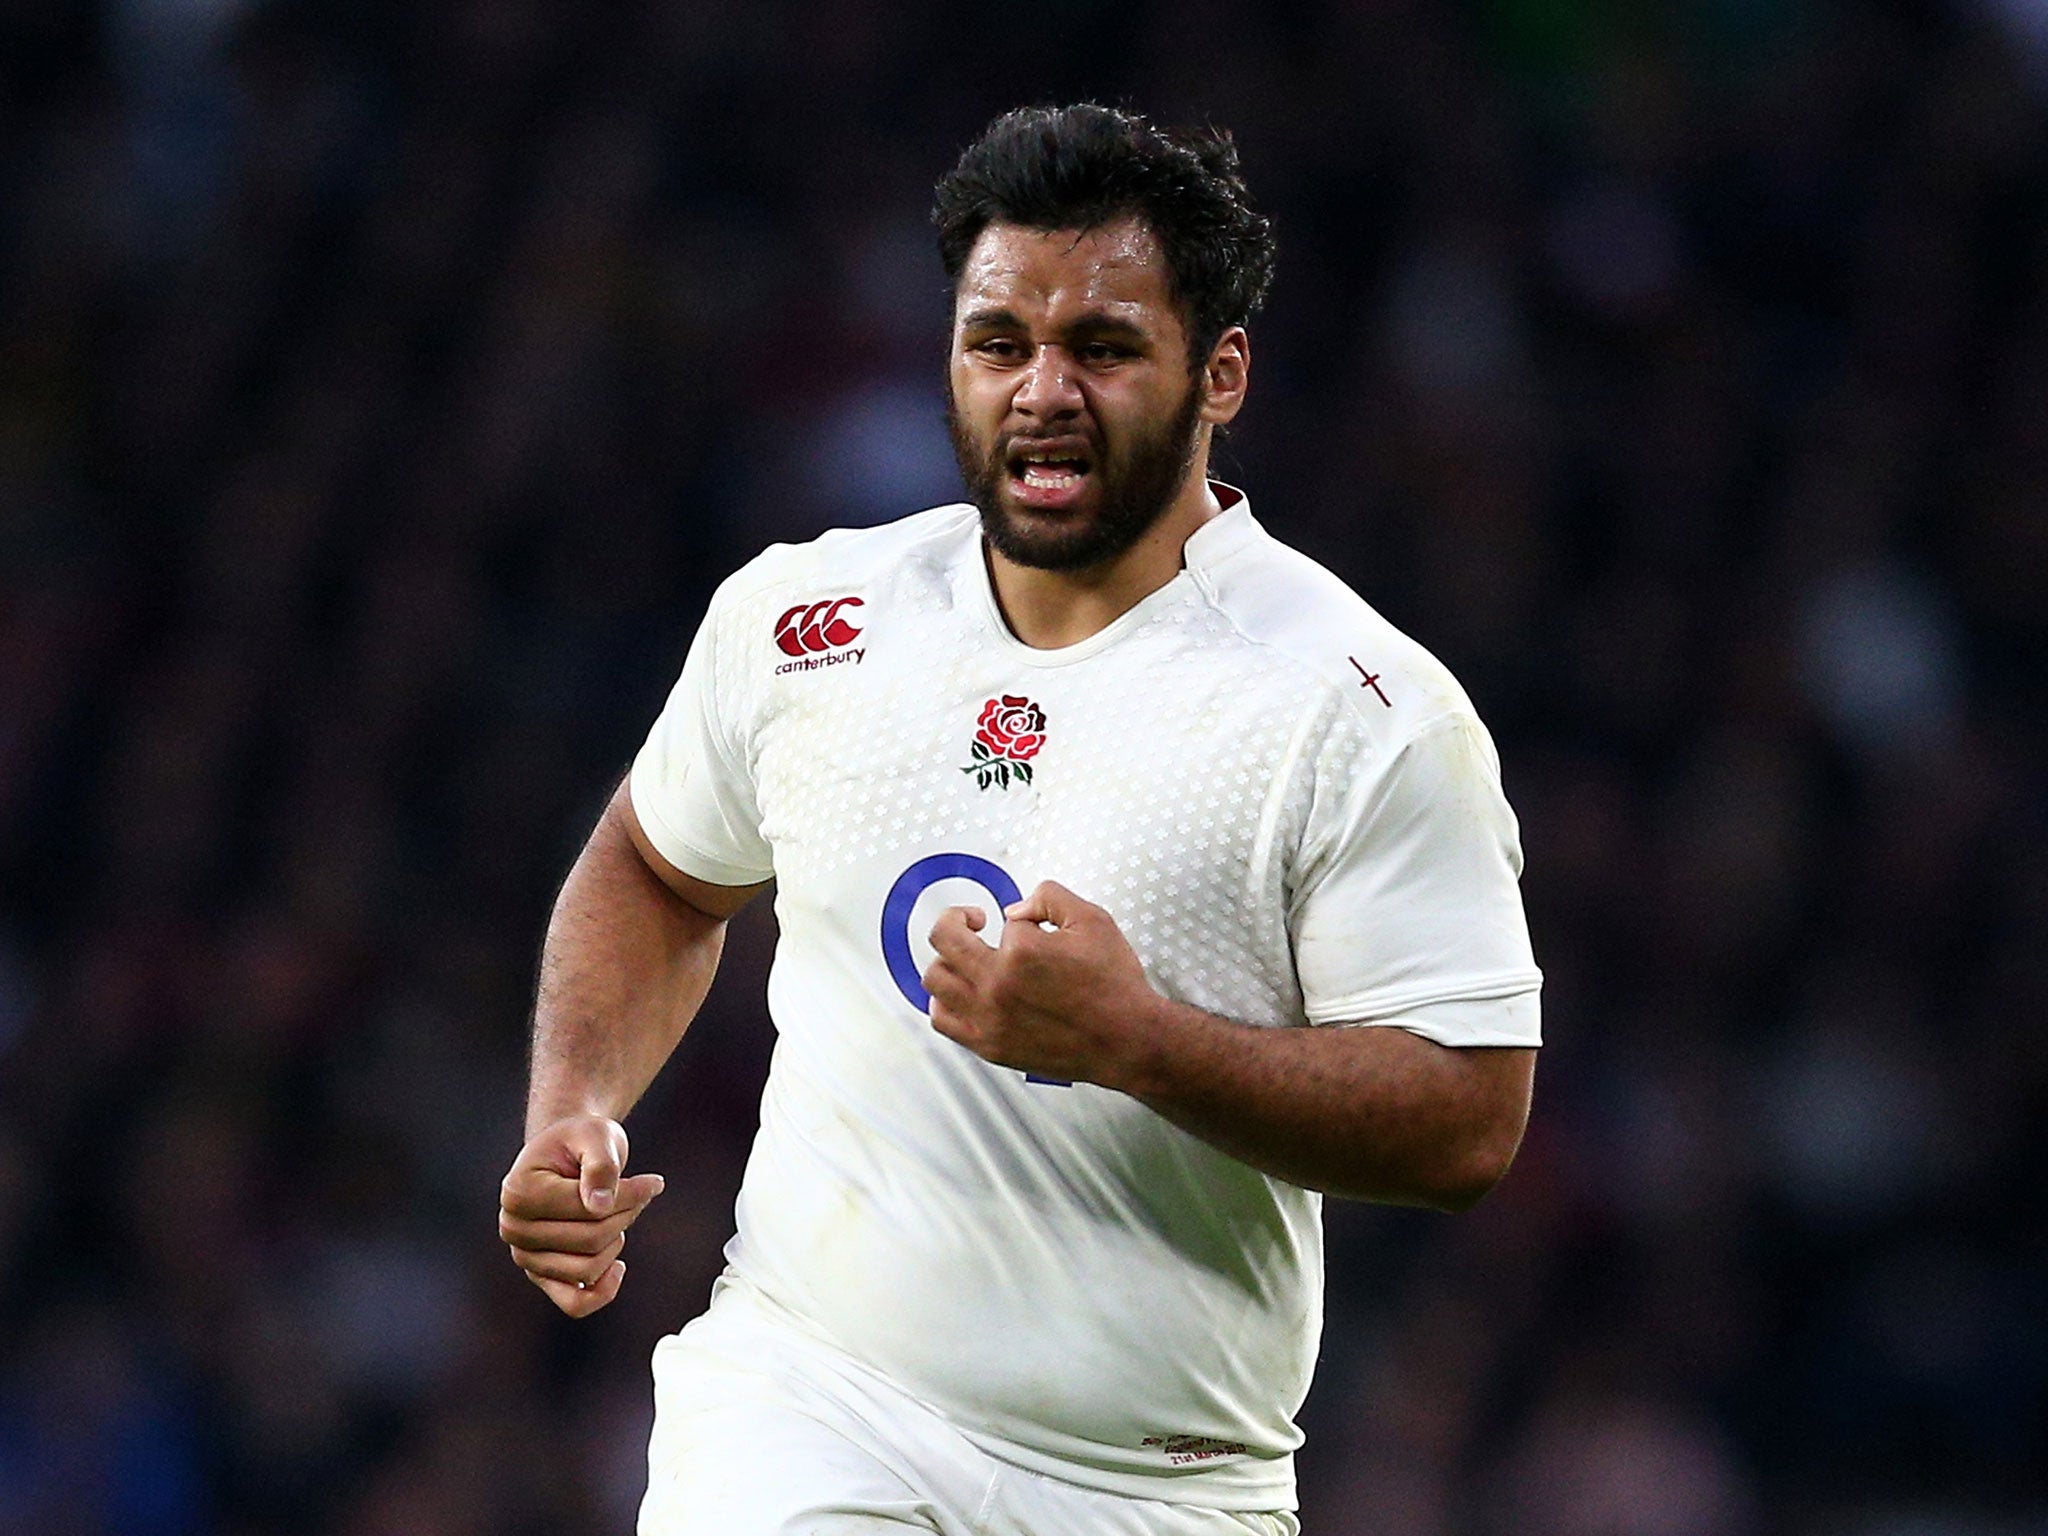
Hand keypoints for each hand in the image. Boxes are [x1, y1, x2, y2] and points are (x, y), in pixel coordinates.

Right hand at [499, 1114, 664, 1316]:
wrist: (566, 1152)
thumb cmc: (580, 1141)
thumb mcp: (596, 1136)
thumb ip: (600, 1166)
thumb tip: (600, 1206)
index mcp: (518, 1193)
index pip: (586, 1209)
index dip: (629, 1196)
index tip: (653, 1182)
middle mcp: (513, 1228)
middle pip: (590, 1241)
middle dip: (625, 1216)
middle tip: (637, 1193)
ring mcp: (526, 1256)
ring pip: (587, 1270)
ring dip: (616, 1241)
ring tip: (619, 1214)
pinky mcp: (542, 1275)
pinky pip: (573, 1303)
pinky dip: (601, 1292)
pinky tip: (618, 1267)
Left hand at [922, 881, 1159, 1089]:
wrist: (1127, 1039)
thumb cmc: (1114, 986)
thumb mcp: (1092, 920)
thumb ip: (1048, 898)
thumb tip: (1014, 910)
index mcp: (1021, 952)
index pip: (1001, 921)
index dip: (1020, 922)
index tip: (1034, 930)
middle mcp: (997, 985)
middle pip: (944, 940)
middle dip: (958, 922)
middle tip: (973, 922)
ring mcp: (989, 1018)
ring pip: (935, 980)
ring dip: (947, 960)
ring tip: (965, 959)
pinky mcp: (990, 1045)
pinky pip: (943, 1020)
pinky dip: (944, 1001)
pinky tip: (963, 993)